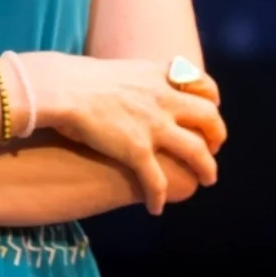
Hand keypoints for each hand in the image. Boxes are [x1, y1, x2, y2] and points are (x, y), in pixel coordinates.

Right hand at [21, 53, 226, 214]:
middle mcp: (163, 99)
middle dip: (217, 135)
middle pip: (209, 118)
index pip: (202, 84)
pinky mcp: (137, 151)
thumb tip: (124, 88)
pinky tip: (155, 208)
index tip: (210, 108)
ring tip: (206, 179)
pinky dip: (158, 197)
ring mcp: (153, 126)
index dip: (212, 100)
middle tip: (213, 147)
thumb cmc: (73, 77)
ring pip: (197, 152)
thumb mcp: (114, 69)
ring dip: (207, 169)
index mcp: (156, 75)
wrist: (58, 88)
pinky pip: (157, 181)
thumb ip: (131, 80)